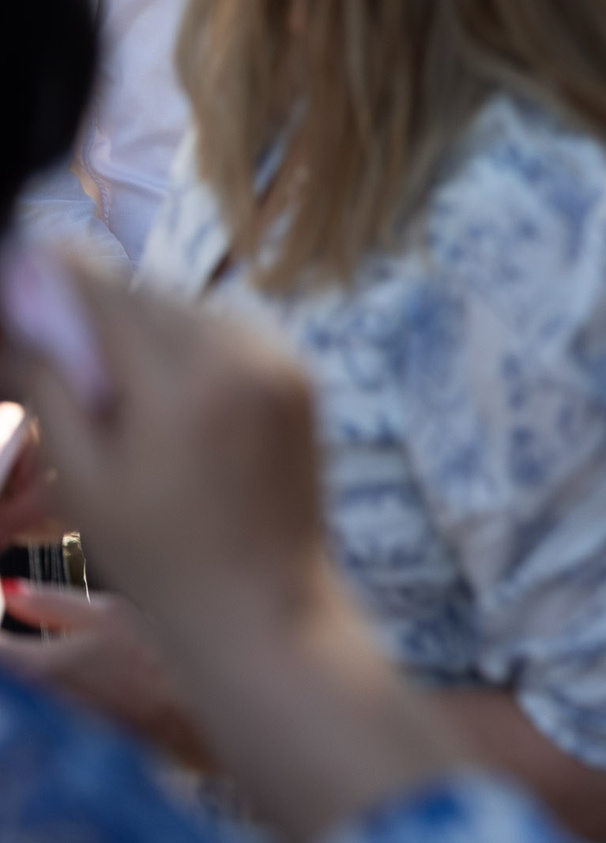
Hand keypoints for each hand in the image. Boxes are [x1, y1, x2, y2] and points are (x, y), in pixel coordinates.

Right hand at [2, 260, 474, 840]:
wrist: (262, 603)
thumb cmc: (158, 557)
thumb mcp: (85, 477)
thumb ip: (54, 387)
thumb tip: (25, 317)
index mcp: (184, 379)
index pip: (108, 291)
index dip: (59, 280)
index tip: (27, 278)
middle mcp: (243, 354)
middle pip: (151, 296)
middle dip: (101, 310)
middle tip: (64, 350)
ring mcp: (281, 361)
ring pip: (192, 310)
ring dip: (148, 327)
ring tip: (119, 386)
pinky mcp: (302, 375)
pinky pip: (233, 334)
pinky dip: (194, 347)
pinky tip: (169, 396)